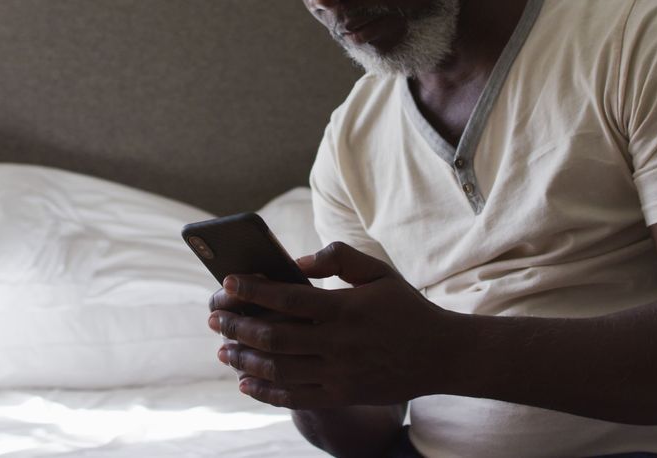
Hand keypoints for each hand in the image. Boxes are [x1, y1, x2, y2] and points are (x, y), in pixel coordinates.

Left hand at [207, 242, 450, 408]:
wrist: (441, 355)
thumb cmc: (405, 308)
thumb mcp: (379, 272)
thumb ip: (338, 258)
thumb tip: (297, 260)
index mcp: (345, 307)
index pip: (287, 297)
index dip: (253, 290)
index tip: (228, 282)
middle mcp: (339, 342)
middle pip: (274, 337)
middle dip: (237, 327)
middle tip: (215, 318)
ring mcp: (339, 373)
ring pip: (278, 370)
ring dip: (244, 359)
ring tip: (223, 350)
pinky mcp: (342, 395)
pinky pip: (295, 398)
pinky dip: (265, 391)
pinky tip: (246, 382)